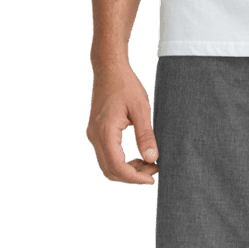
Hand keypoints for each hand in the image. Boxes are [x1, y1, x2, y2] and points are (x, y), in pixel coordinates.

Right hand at [86, 59, 158, 184]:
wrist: (109, 69)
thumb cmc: (126, 85)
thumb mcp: (141, 109)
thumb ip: (146, 135)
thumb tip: (152, 159)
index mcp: (105, 131)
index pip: (117, 166)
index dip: (135, 178)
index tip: (153, 179)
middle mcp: (95, 136)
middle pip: (110, 171)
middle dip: (132, 177)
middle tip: (154, 171)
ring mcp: (93, 135)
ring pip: (107, 166)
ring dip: (127, 171)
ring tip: (149, 164)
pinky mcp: (96, 133)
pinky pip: (107, 156)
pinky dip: (122, 162)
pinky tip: (139, 157)